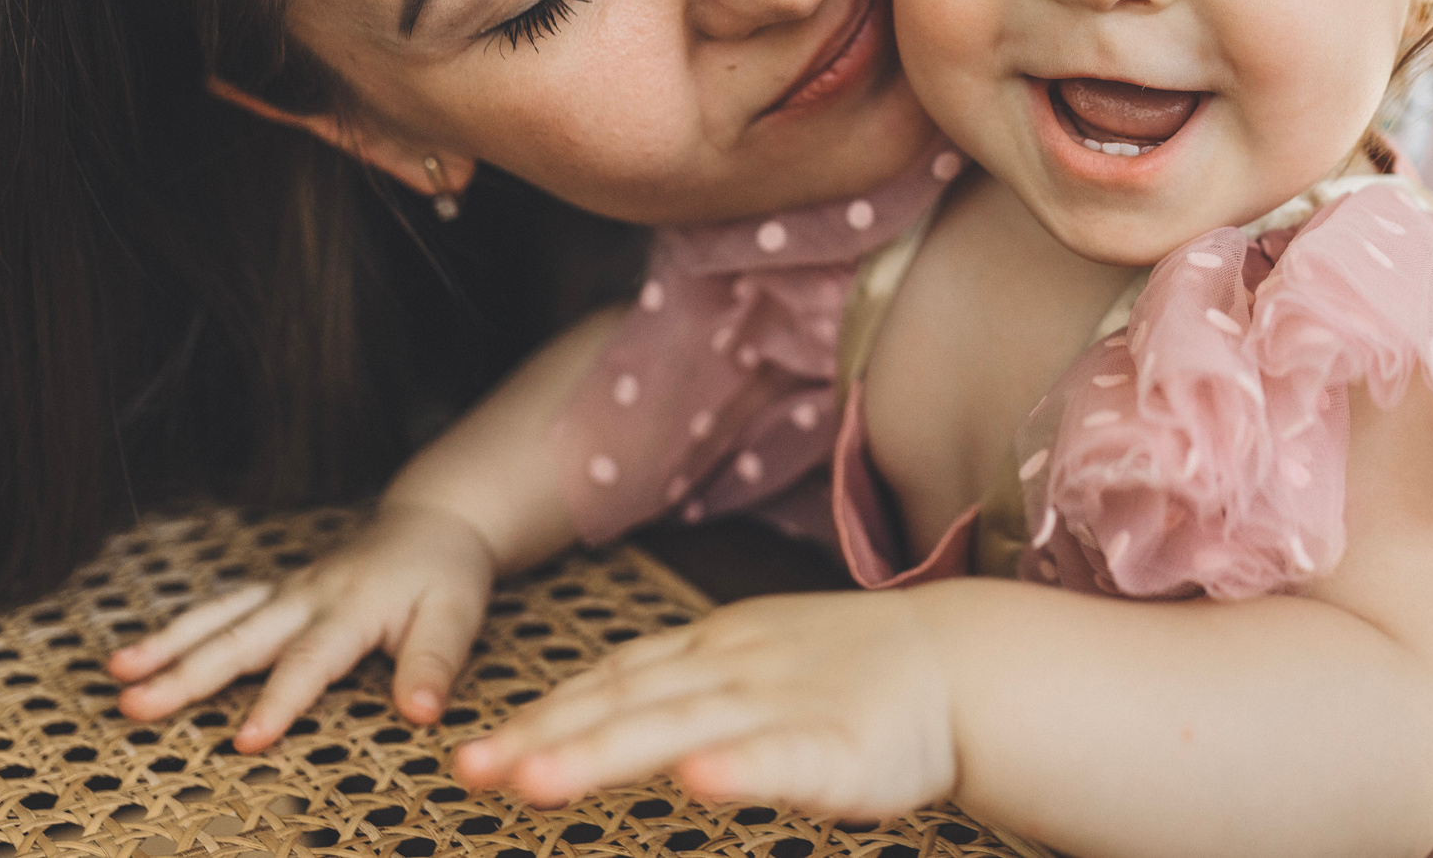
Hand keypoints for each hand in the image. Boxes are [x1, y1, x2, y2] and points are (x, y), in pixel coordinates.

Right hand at [108, 499, 497, 750]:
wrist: (432, 522)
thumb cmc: (446, 574)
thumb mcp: (458, 615)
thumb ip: (434, 662)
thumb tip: (420, 713)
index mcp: (352, 607)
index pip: (310, 662)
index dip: (278, 702)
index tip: (245, 741)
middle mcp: (309, 596)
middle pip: (241, 639)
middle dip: (188, 675)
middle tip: (136, 706)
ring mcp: (286, 592)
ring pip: (220, 618)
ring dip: (168, 645)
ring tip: (117, 674)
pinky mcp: (276, 592)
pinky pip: (222, 608)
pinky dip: (180, 628)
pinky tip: (139, 652)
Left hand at [454, 587, 956, 818]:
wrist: (964, 665)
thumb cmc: (860, 675)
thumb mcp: (759, 661)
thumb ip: (688, 687)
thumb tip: (606, 713)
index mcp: (716, 648)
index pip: (610, 680)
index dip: (541, 712)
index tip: (474, 748)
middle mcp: (734, 669)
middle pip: (623, 704)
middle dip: (541, 736)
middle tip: (469, 768)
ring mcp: (782, 704)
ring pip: (678, 729)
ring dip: (602, 752)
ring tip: (535, 780)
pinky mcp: (835, 746)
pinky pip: (777, 756)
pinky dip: (733, 767)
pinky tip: (694, 783)